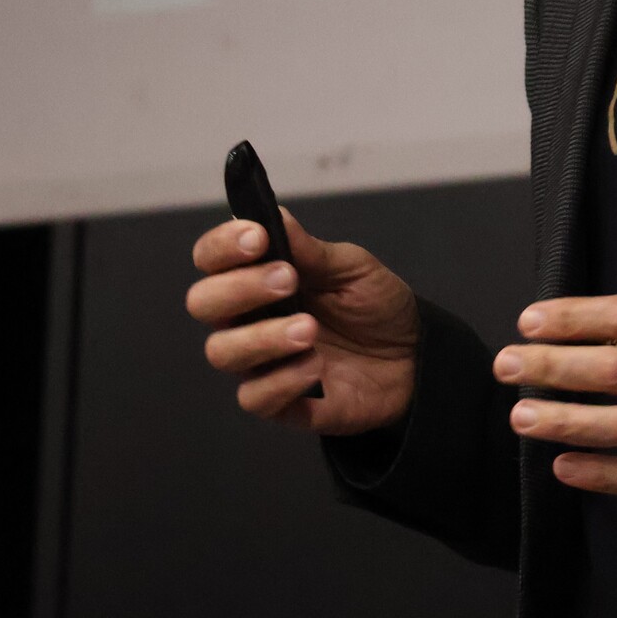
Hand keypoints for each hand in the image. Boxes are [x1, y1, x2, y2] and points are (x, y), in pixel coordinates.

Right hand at [186, 208, 420, 434]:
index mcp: (258, 277)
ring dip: (262, 336)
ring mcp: (260, 362)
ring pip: (221, 351)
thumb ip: (312, 250)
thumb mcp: (353, 269)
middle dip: (238, 288)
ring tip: (309, 329)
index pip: (212, 259)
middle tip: (287, 279)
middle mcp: (248, 319)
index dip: (222, 246)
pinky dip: (282, 379)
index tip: (256, 236)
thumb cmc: (374, 305)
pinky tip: (317, 367)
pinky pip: (254, 397)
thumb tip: (274, 215)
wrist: (414, 354)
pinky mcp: (279, 402)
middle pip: (202, 303)